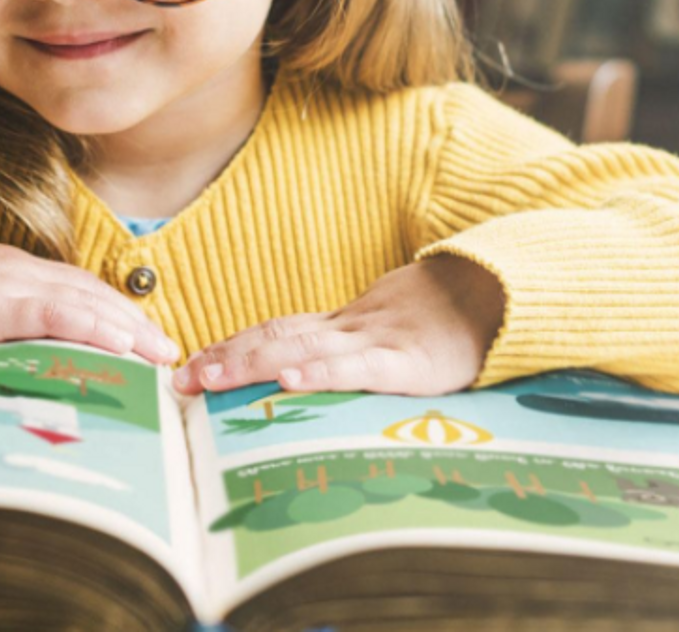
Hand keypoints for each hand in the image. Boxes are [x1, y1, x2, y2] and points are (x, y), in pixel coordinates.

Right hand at [0, 238, 179, 363]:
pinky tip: (123, 344)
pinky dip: (95, 327)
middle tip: (167, 350)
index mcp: (13, 273)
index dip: (114, 311)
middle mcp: (22, 272)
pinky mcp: (1, 304)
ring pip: (86, 302)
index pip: (77, 290)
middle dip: (134, 322)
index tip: (142, 335)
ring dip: (129, 328)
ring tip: (160, 353)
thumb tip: (14, 353)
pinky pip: (58, 314)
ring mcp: (13, 284)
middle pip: (93, 294)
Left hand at [172, 255, 506, 395]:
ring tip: (210, 380)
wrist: (499, 296)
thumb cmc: (441, 323)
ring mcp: (375, 342)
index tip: (186, 366)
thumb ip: (346, 353)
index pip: (271, 332)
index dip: (228, 347)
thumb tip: (299, 375)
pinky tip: (289, 382)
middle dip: (222, 360)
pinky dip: (320, 374)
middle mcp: (346, 330)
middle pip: (273, 339)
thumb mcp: (385, 335)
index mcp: (340, 326)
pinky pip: (358, 368)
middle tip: (178, 382)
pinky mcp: (409, 362)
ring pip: (301, 350)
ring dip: (250, 365)